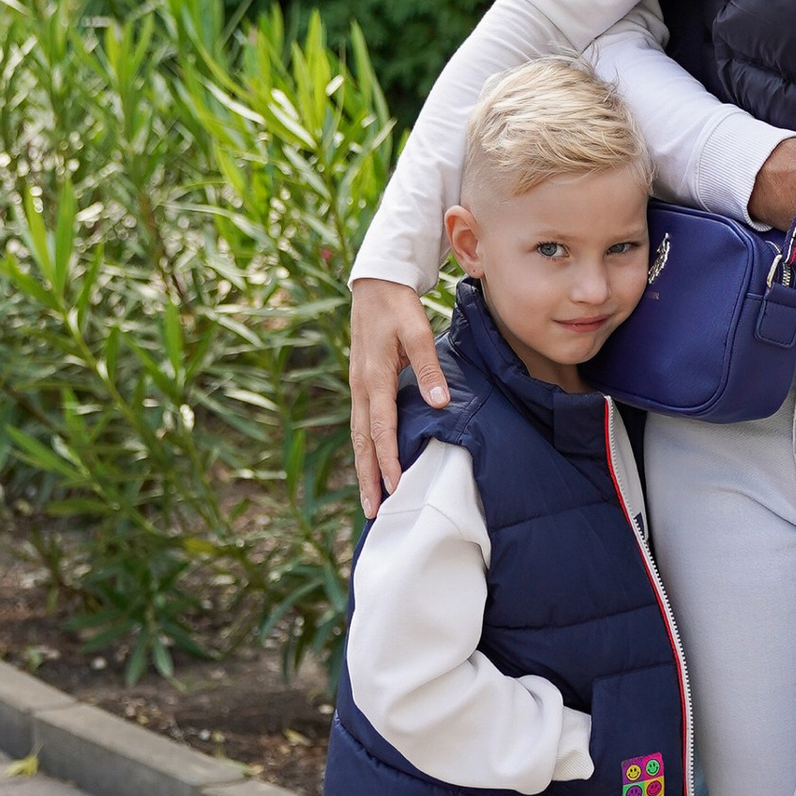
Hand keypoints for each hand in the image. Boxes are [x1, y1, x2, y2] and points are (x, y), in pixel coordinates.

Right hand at [349, 277, 450, 519]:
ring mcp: (357, 387)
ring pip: (358, 436)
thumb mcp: (417, 330)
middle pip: (362, 442)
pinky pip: (361, 425)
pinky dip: (366, 450)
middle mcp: (360, 387)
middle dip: (368, 478)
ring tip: (370, 500)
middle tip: (373, 512)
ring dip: (364, 469)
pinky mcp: (361, 385)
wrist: (375, 284)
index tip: (394, 485)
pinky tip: (372, 465)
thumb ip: (429, 367)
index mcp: (373, 377)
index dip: (388, 458)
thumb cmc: (398, 306)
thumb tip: (438, 403)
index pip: (381, 427)